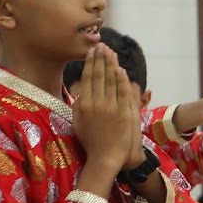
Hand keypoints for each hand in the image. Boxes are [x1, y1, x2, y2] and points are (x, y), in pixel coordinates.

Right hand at [71, 46, 144, 173]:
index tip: (92, 51)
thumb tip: (80, 89)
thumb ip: (78, 104)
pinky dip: (121, 80)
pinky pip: (122, 92)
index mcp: (83, 105)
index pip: (87, 78)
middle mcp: (95, 104)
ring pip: (110, 81)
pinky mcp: (123, 113)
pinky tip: (120, 69)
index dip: (90, 63)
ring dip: (111, 64)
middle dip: (100, 59)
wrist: (105, 157)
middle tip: (101, 45)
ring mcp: (110, 108)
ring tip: (110, 52)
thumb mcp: (78, 121)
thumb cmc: (91, 141)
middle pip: (98, 76)